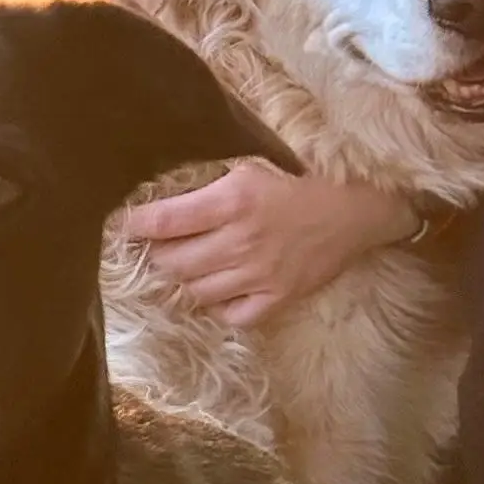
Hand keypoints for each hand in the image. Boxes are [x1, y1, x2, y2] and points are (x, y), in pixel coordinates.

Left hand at [115, 161, 418, 327]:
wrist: (359, 208)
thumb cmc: (303, 179)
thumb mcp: (252, 168)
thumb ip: (210, 187)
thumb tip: (163, 202)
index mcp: (232, 201)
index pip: (164, 222)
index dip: (136, 226)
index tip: (123, 226)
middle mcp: (241, 241)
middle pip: (172, 262)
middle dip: (156, 256)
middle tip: (156, 248)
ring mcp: (259, 275)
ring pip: (196, 291)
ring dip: (185, 279)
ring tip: (187, 266)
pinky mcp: (278, 298)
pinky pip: (232, 315)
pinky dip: (219, 306)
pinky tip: (220, 290)